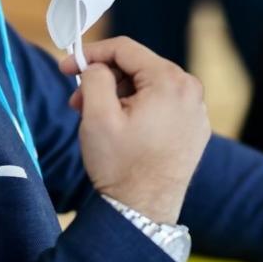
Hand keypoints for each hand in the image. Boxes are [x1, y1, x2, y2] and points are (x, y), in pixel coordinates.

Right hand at [59, 38, 210, 224]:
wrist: (143, 212)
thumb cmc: (120, 166)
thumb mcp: (97, 115)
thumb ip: (93, 76)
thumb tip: (96, 66)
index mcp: (170, 82)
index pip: (124, 49)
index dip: (90, 54)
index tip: (65, 68)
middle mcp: (191, 91)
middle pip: (137, 67)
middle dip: (104, 80)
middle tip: (77, 103)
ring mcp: (196, 111)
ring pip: (148, 86)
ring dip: (119, 96)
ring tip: (97, 120)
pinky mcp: (194, 129)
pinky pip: (161, 105)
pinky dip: (138, 109)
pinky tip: (120, 130)